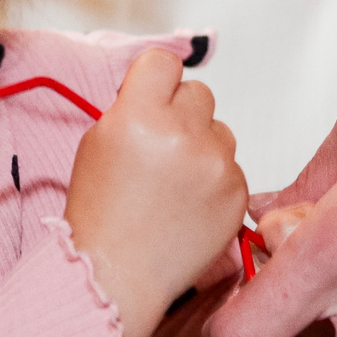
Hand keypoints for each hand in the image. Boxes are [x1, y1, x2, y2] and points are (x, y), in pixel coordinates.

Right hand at [67, 49, 246, 336]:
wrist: (117, 274)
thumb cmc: (100, 215)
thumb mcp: (97, 143)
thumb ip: (130, 108)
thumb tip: (161, 92)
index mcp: (138, 116)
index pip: (164, 62)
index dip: (156, 79)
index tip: (152, 96)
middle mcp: (182, 133)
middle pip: (199, 92)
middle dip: (181, 113)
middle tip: (160, 148)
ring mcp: (216, 164)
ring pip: (220, 130)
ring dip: (202, 147)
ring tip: (174, 184)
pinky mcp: (238, 193)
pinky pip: (233, 167)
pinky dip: (215, 181)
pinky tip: (189, 205)